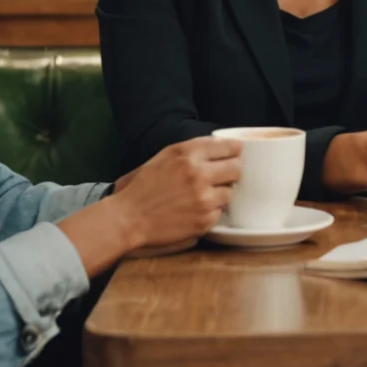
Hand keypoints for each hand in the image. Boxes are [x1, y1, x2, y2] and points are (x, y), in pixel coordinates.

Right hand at [107, 136, 240, 249]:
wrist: (128, 218)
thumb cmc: (144, 186)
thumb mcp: (165, 156)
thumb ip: (194, 149)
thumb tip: (223, 146)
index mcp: (188, 154)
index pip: (229, 146)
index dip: (233, 151)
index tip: (234, 154)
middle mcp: (198, 174)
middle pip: (237, 168)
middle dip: (231, 171)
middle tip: (222, 176)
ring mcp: (203, 198)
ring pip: (230, 191)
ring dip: (221, 193)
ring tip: (202, 195)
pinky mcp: (204, 220)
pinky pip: (220, 211)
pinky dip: (212, 211)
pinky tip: (195, 209)